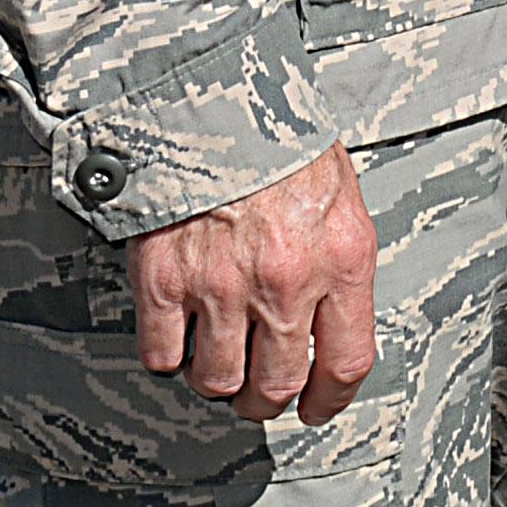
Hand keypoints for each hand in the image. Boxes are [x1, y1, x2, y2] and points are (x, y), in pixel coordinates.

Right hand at [121, 143, 377, 424]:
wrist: (211, 99)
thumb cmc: (279, 140)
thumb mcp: (340, 197)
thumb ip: (339, 263)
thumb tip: (332, 322)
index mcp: (340, 259)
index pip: (345, 362)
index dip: (329, 400)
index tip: (315, 408)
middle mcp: (285, 282)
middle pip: (276, 384)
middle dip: (266, 399)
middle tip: (257, 391)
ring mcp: (221, 285)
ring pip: (217, 380)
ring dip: (216, 380)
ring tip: (215, 359)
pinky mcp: (163, 280)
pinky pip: (162, 355)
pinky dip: (167, 354)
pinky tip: (175, 333)